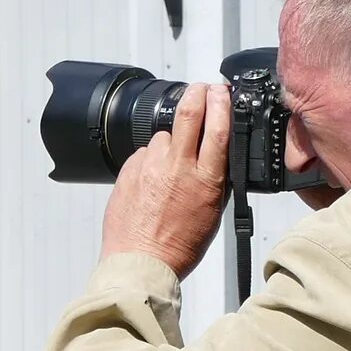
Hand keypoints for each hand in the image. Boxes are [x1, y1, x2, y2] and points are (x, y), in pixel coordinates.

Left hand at [101, 81, 229, 277]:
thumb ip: (215, 180)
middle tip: (200, 89)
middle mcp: (177, 166)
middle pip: (189, 113)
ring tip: (169, 168)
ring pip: (163, 137)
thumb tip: (217, 157)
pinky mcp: (128, 170)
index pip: (218, 127)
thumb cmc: (178, 246)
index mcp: (205, 179)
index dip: (221, 102)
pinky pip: (143, 154)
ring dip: (170, 142)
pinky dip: (150, 161)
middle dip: (197, 94)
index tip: (222, 91)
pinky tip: (151, 182)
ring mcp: (150, 166)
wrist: (140, 261)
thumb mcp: (213, 213)